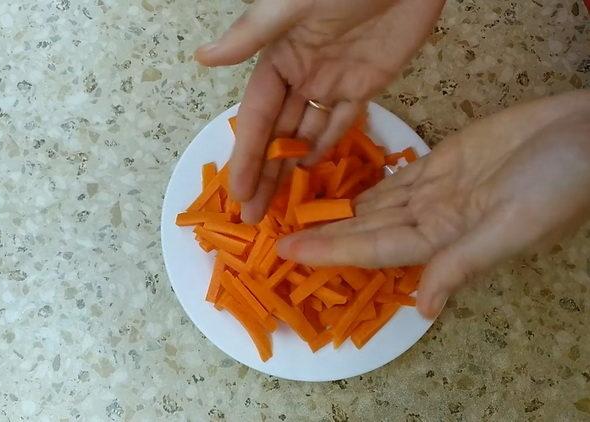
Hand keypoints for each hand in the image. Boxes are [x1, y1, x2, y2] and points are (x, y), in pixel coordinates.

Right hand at [196, 0, 444, 223]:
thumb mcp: (292, 5)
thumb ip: (251, 34)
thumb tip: (203, 58)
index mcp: (277, 59)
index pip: (256, 118)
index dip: (246, 155)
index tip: (238, 192)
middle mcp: (300, 76)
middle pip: (277, 134)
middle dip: (263, 174)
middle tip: (253, 216)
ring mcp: (332, 83)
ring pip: (306, 134)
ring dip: (290, 168)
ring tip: (279, 207)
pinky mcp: (365, 84)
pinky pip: (342, 122)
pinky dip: (327, 146)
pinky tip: (312, 172)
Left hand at [277, 90, 589, 317]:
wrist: (588, 132)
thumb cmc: (558, 182)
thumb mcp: (512, 227)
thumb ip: (462, 262)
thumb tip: (424, 308)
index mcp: (446, 238)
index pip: (373, 248)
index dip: (330, 249)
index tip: (288, 250)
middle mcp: (434, 218)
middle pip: (366, 229)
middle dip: (323, 233)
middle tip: (275, 233)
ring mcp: (438, 188)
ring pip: (375, 204)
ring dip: (338, 211)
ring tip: (297, 212)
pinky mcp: (445, 160)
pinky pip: (396, 178)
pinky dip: (366, 185)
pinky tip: (342, 190)